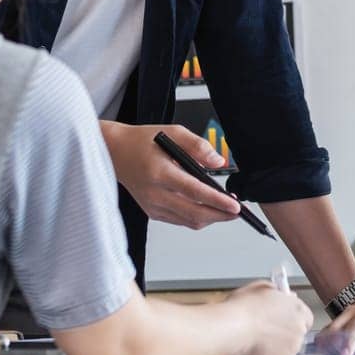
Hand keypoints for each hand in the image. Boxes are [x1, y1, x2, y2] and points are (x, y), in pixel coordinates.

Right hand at [102, 122, 241, 227]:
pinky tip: (207, 209)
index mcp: (160, 173)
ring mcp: (152, 206)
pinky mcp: (152, 211)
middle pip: (194, 213)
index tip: (236, 205)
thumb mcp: (173, 133)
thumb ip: (198, 146)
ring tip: (227, 210)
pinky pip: (180, 220)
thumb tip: (219, 163)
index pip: (195, 192)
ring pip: (189, 221)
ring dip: (211, 218)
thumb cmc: (143, 141)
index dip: (218, 201)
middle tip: (238, 212)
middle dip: (220, 215)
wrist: (116, 152)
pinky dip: (197, 217)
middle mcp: (155, 194)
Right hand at [225, 280, 313, 354]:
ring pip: (291, 346)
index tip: (283, 316)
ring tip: (263, 339)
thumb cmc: (244, 309)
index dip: (293, 316)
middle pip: (299, 331)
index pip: (305, 316)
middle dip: (287, 330)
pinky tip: (261, 348)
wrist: (235, 329)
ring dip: (281, 343)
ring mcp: (294, 346)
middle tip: (270, 328)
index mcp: (297, 308)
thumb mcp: (260, 287)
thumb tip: (280, 293)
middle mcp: (299, 327)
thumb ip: (276, 290)